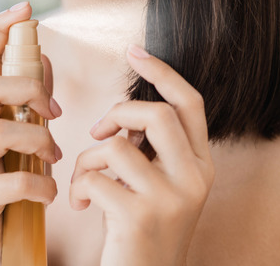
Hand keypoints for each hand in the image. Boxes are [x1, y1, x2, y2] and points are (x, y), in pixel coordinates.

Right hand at [0, 2, 62, 265]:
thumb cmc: (5, 192)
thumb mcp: (18, 142)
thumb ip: (28, 102)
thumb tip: (43, 57)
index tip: (23, 8)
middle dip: (27, 91)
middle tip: (56, 114)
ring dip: (37, 141)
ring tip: (56, 160)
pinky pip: (9, 182)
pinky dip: (38, 186)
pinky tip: (50, 194)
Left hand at [69, 44, 214, 265]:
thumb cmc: (140, 230)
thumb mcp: (157, 186)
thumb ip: (149, 150)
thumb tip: (122, 115)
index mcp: (200, 165)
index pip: (190, 103)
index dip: (162, 72)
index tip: (134, 51)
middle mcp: (195, 179)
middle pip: (156, 114)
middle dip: (115, 114)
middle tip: (97, 134)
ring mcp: (171, 199)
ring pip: (117, 146)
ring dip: (88, 159)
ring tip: (85, 182)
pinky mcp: (140, 218)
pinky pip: (95, 178)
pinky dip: (79, 187)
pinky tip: (81, 205)